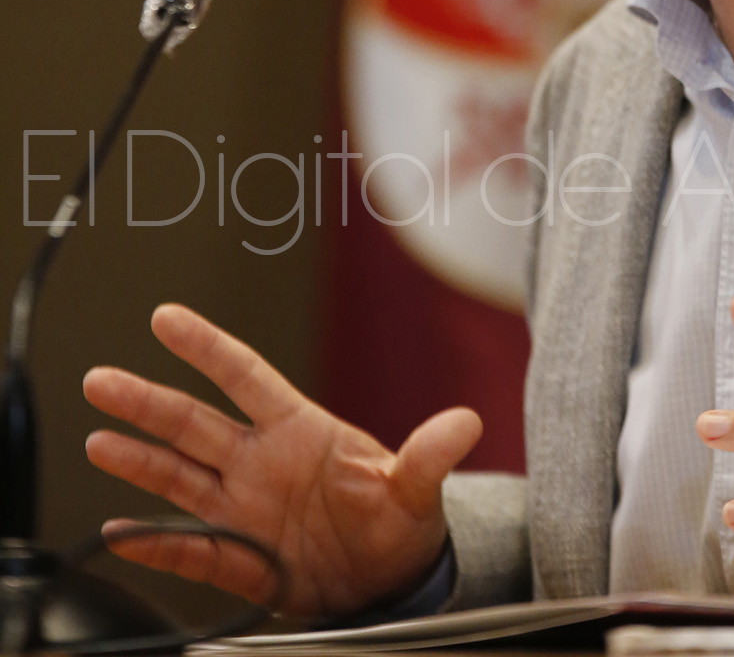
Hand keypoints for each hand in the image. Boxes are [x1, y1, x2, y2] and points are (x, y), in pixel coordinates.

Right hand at [83, 303, 481, 616]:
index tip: (166, 318)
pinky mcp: (242, 560)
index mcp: (300, 430)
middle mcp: (262, 462)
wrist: (390, 584)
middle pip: (195, 423)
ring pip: (181, 477)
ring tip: (97, 441)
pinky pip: (192, 548)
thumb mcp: (416, 488)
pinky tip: (120, 531)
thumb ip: (428, 456)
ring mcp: (247, 508)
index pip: (245, 377)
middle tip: (101, 379)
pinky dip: (156, 543)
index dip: (206, 347)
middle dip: (147, 401)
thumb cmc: (399, 522)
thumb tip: (466, 423)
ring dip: (138, 461)